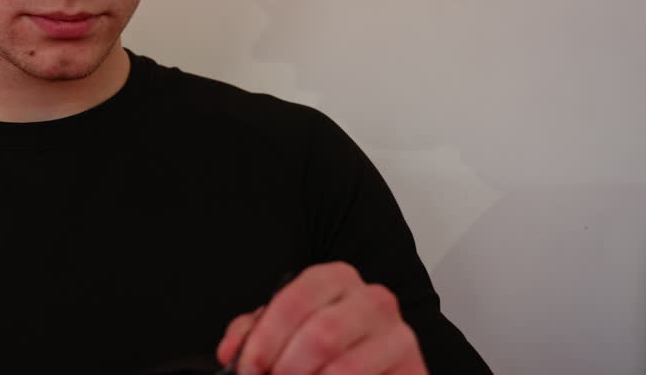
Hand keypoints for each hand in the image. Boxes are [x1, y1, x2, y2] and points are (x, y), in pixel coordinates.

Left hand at [215, 262, 426, 374]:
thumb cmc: (326, 351)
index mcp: (336, 279)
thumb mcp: (285, 335)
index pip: (294, 300)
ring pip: (344, 366)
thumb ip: (255, 335)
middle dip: (287, 367)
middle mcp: (372, 300)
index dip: (265, 339)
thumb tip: (231, 352)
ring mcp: (398, 334)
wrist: (374, 370)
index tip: (250, 367)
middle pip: (321, 333)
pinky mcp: (415, 368)